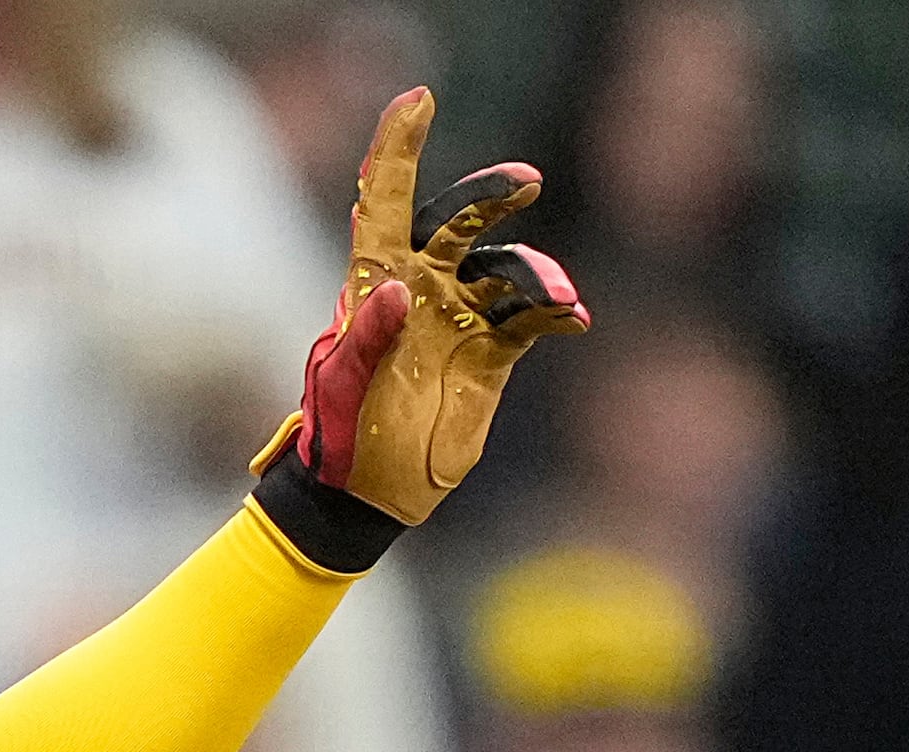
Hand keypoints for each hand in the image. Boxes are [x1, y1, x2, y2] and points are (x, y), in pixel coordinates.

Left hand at [263, 87, 590, 524]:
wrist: (367, 494)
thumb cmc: (338, 436)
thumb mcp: (340, 389)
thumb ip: (364, 339)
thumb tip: (399, 291)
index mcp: (373, 284)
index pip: (384, 200)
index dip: (397, 148)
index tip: (419, 100)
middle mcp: (422, 288)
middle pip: (458, 220)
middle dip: (489, 196)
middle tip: (524, 185)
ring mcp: (460, 316)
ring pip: (505, 268)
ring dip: (533, 272)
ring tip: (554, 295)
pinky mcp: (491, 352)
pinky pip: (530, 316)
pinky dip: (553, 310)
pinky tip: (570, 317)